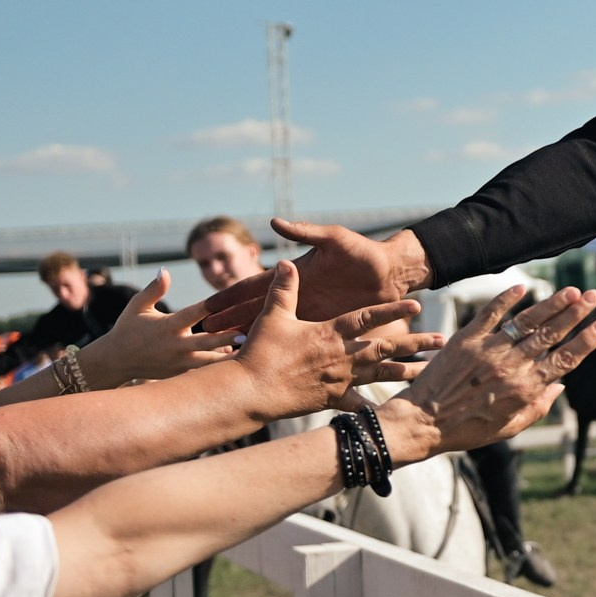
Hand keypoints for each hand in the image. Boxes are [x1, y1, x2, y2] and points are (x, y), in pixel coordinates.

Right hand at [77, 270, 239, 388]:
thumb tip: (164, 271)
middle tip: (248, 333)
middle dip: (227, 338)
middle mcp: (176, 345)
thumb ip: (153, 290)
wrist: (116, 362)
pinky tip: (240, 364)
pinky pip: (204, 372)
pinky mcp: (181, 375)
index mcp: (168, 326)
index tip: (233, 301)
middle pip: (207, 341)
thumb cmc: (128, 329)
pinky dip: (220, 368)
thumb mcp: (137, 306)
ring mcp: (180, 363)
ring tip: (250, 353)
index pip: (194, 313)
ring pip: (209, 362)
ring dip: (229, 357)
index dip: (213, 307)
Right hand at [199, 221, 429, 333]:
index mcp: (298, 278)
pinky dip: (284, 356)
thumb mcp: (333, 239)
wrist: (390, 273)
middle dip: (232, 322)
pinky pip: (299, 345)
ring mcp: (312, 318)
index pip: (257, 286)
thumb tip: (274, 221)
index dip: (232, 296)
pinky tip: (270, 374)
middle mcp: (301, 299)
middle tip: (205, 336)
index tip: (207, 307)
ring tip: (226, 355)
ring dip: (253, 341)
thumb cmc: (362, 253)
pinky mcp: (328, 333)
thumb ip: (305, 232)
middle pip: (260, 312)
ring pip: (277, 331)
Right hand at [236, 262, 446, 418]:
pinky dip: (372, 406)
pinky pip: (358, 403)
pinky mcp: (332, 399)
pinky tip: (389, 411)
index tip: (417, 306)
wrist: (253, 393)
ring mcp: (340, 379)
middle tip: (442, 341)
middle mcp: (343, 356)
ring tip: (429, 373)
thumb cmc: (262, 354)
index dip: (393, 311)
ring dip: (405, 372)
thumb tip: (286, 262)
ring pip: (380, 374)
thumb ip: (284, 289)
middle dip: (415, 344)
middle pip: (386, 347)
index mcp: (331, 333)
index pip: (368, 318)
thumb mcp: (273, 317)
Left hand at [379, 284, 595, 459]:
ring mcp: (489, 350)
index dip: (587, 341)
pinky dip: (507, 299)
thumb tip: (560, 385)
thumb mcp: (509, 428)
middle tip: (594, 295)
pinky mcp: (466, 339)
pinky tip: (523, 287)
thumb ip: (538, 407)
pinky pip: (490, 314)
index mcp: (525, 389)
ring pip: (528, 321)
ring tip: (570, 290)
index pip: (565, 360)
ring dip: (552, 304)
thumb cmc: (467, 430)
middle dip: (577, 313)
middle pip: (552, 334)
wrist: (422, 422)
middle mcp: (511, 367)